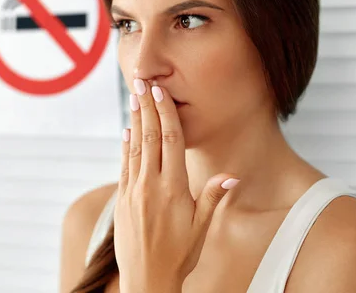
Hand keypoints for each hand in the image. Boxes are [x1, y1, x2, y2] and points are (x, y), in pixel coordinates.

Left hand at [114, 78, 239, 291]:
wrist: (147, 279)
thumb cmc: (179, 255)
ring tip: (133, 98)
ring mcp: (133, 191)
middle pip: (149, 137)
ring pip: (134, 147)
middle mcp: (150, 185)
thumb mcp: (201, 228)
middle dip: (146, 108)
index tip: (160, 92)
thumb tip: (233, 177)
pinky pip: (124, 165)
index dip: (165, 113)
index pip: (169, 141)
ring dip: (134, 121)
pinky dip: (125, 145)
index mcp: (173, 188)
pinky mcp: (122, 200)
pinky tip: (126, 132)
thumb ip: (213, 198)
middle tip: (142, 82)